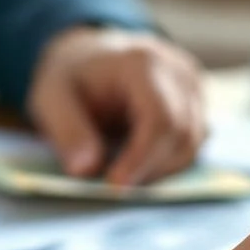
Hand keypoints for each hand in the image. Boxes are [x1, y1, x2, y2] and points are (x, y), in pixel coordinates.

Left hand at [27, 27, 205, 186]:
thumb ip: (68, 133)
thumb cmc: (72, 79)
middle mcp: (178, 73)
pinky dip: (168, 164)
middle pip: (182, 134)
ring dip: (160, 170)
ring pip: (192, 143)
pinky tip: (138, 169)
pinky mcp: (197, 106)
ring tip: (123, 178)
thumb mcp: (52, 99)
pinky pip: (192, 143)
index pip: (159, 118)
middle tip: (114, 190)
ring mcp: (193, 89)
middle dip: (150, 170)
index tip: (116, 186)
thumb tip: (86, 171)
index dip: (142, 158)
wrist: (89, 59)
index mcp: (142, 64)